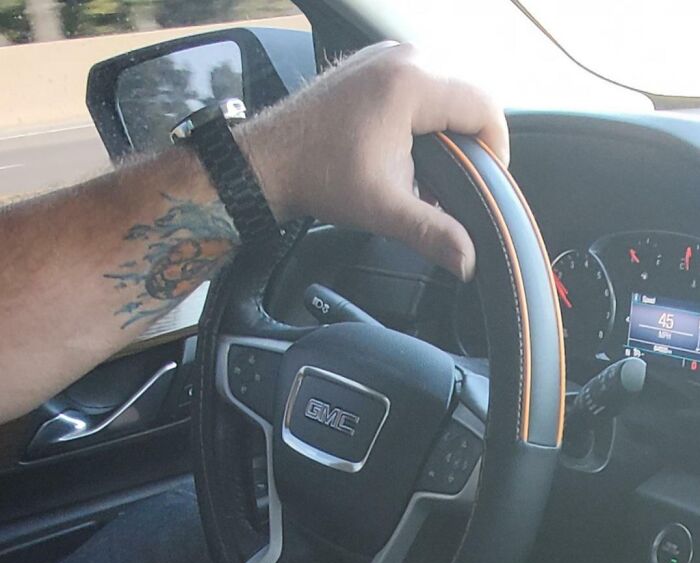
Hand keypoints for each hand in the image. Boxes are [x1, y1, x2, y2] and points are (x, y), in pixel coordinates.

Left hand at [237, 43, 508, 280]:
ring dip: (447, 131)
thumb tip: (467, 260)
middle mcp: (403, 58)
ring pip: (446, 91)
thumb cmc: (317, 175)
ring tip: (433, 171)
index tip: (486, 182)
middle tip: (459, 183)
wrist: (268, 161)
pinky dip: (424, 118)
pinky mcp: (374, 65)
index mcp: (412, 83)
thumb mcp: (383, 209)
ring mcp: (386, 56)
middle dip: (470, 143)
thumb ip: (432, 232)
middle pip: (468, 97)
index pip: (485, 107)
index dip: (496, 149)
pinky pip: (420, 85)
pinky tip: (410, 152)